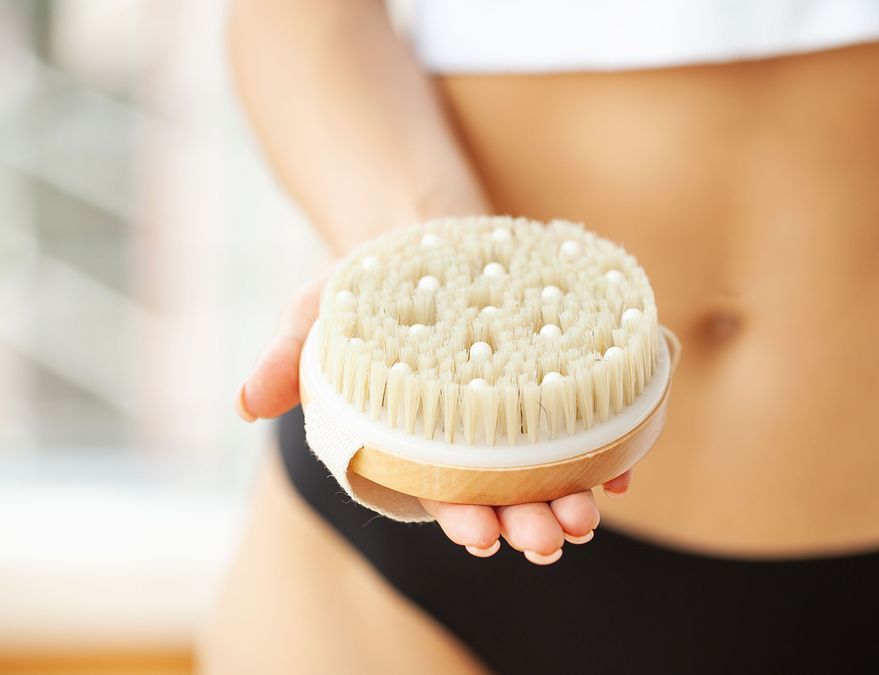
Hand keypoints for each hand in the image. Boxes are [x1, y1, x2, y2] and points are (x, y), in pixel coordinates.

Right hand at [235, 275, 632, 564]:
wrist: (425, 235)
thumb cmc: (368, 287)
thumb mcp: (319, 314)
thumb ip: (290, 359)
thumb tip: (246, 402)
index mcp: (418, 441)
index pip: (441, 496)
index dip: (462, 521)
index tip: (481, 539)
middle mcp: (472, 439)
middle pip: (506, 495)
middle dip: (529, 523)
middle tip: (550, 536)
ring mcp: (518, 414)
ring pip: (551, 470)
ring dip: (572, 498)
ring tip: (589, 512)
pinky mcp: (557, 379)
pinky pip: (590, 422)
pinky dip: (609, 450)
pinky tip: (623, 468)